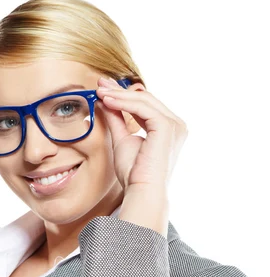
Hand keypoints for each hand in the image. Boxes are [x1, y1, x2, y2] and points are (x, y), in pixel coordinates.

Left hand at [96, 77, 187, 194]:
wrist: (141, 192)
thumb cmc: (134, 174)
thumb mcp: (122, 140)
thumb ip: (117, 120)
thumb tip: (106, 101)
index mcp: (169, 129)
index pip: (146, 105)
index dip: (124, 96)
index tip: (104, 89)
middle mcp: (176, 125)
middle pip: (146, 99)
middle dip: (121, 91)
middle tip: (100, 84)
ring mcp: (175, 125)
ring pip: (144, 100)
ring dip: (119, 95)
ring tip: (99, 92)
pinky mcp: (167, 126)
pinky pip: (142, 107)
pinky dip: (123, 102)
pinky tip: (106, 100)